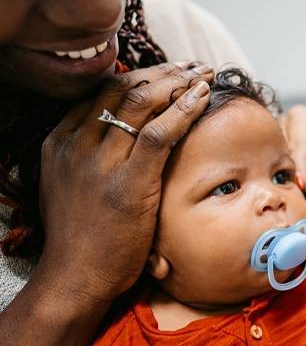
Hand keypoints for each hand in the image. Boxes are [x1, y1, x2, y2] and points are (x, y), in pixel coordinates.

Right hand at [36, 62, 213, 306]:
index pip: (102, 92)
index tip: (170, 72)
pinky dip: (184, 110)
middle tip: (194, 67)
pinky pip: (159, 134)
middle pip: (122, 89)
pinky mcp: (127, 182)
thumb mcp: (73, 187)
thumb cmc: (84, 240)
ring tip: (204, 75)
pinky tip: (203, 97)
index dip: (141, 76)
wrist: (74, 278)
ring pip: (141, 103)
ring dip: (179, 83)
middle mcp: (75, 144)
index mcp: (61, 142)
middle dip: (164, 73)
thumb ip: (91, 158)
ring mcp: (99, 162)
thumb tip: (121, 138)